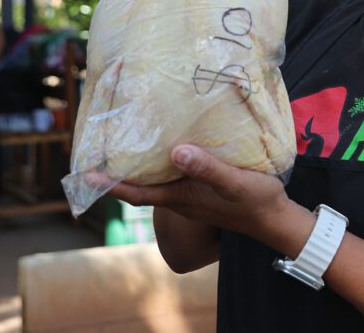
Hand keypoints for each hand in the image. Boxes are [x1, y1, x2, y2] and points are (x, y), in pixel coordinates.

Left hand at [99, 145, 290, 242]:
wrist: (276, 219)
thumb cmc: (255, 201)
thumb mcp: (234, 182)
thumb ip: (207, 169)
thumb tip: (176, 152)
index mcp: (182, 197)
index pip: (138, 194)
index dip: (112, 185)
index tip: (87, 175)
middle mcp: (181, 199)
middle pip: (141, 188)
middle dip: (120, 173)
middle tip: (102, 151)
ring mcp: (192, 197)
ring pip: (158, 182)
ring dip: (141, 168)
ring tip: (129, 144)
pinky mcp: (203, 192)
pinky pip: (175, 178)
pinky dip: (165, 165)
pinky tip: (171, 149)